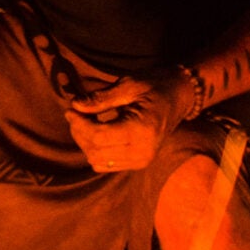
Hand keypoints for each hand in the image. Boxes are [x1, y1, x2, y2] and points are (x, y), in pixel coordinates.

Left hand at [65, 68, 197, 174]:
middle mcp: (143, 151)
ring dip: (85, 143)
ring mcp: (142, 160)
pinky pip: (105, 164)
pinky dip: (95, 151)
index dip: (79, 124)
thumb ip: (101, 98)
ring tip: (84, 121)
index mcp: (142, 130)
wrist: (179, 97)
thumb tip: (75, 106)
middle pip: (95, 151)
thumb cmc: (154, 86)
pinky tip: (95, 132)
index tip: (70, 109)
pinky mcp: (139, 163)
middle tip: (75, 113)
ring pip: (97, 160)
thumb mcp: (128, 85)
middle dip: (79, 132)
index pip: (98, 137)